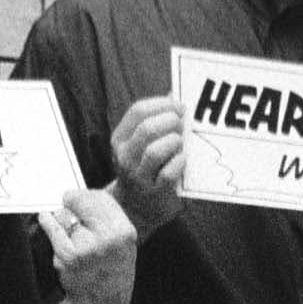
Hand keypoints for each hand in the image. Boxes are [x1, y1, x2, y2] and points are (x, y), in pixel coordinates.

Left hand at [39, 186, 137, 303]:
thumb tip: (80, 192)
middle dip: (70, 200)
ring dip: (59, 216)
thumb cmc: (111, 271)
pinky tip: (46, 220)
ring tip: (64, 226)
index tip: (78, 198)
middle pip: (81, 200)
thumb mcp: (122, 244)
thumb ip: (106, 218)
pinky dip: (46, 221)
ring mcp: (88, 247)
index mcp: (125, 232)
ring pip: (64, 214)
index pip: (101, 198)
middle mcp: (109, 238)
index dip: (87, 195)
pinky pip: (52, 226)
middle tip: (66, 202)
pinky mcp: (69, 256)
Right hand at [109, 97, 185, 232]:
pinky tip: (183, 158)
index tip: (179, 106)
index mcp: (120, 138)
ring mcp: (137, 176)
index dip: (162, 104)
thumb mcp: (140, 143)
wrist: (136, 208)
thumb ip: (154, 120)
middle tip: (182, 124)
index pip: (138, 111)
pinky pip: (168, 173)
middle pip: (147, 129)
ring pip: (155, 151)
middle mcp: (124, 156)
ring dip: (175, 142)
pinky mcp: (153, 192)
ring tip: (181, 142)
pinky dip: (180, 162)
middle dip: (171, 122)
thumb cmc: (145, 167)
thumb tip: (174, 95)